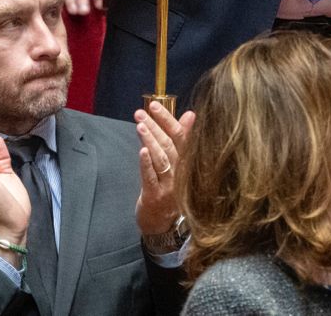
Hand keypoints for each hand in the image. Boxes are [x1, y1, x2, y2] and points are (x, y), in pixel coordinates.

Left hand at [134, 101, 193, 237]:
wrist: (164, 225)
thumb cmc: (170, 189)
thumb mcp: (179, 164)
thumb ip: (184, 139)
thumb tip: (190, 114)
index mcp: (187, 162)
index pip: (180, 136)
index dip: (167, 119)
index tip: (154, 105)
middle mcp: (181, 173)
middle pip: (169, 145)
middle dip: (155, 127)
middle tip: (141, 113)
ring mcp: (169, 186)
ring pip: (161, 159)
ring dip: (151, 140)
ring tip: (140, 125)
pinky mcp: (155, 196)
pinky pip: (151, 177)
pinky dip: (146, 163)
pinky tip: (141, 150)